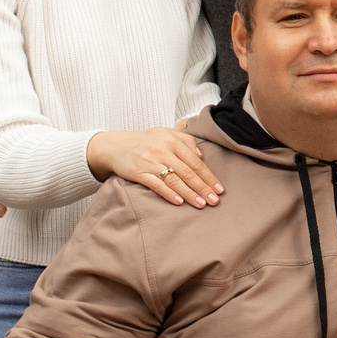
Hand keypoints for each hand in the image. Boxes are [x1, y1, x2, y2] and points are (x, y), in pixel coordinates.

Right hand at [88, 127, 223, 208]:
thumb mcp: (166, 133)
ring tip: (201, 204)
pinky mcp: (139, 172)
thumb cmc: (146, 141)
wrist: (116, 146)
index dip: (209, 176)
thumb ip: (185, 140)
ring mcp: (150, 161)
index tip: (219, 189)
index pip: (195, 161)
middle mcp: (162, 150)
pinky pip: (156, 184)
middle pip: (187, 172)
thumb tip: (201, 155)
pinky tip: (179, 202)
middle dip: (203, 187)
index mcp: (172, 140)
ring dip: (189, 193)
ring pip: (174, 180)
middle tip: (214, 200)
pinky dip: (168, 193)